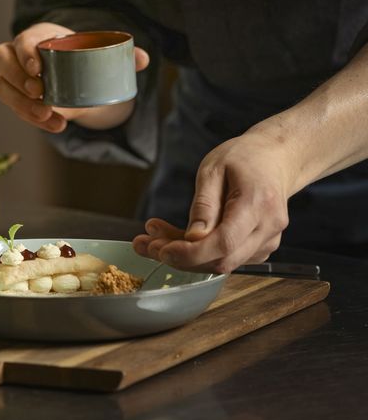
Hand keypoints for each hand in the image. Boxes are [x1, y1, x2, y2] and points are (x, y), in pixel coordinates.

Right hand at [0, 22, 148, 134]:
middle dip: (17, 78)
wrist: (72, 72)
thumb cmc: (81, 54)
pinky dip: (32, 119)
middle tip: (40, 93)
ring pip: (0, 86)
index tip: (39, 69)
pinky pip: (14, 108)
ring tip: (47, 115)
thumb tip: (143, 59)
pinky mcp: (14, 97)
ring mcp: (12, 76)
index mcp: (37, 35)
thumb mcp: (98, 51)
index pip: (21, 39)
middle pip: (0, 59)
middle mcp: (17, 52)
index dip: (25, 53)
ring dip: (20, 104)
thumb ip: (121, 54)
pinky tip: (54, 125)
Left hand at [133, 125, 294, 272]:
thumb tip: (192, 238)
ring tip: (154, 236)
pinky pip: (228, 257)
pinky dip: (201, 253)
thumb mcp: (214, 168)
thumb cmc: (244, 156)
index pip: (225, 242)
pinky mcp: (261, 247)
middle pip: (223, 260)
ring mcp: (268, 241)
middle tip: (145, 243)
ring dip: (186, 256)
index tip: (161, 250)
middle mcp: (268, 228)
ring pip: (223, 262)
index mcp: (258, 204)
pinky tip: (178, 238)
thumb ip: (204, 204)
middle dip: (181, 257)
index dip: (192, 253)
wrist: (274, 157)